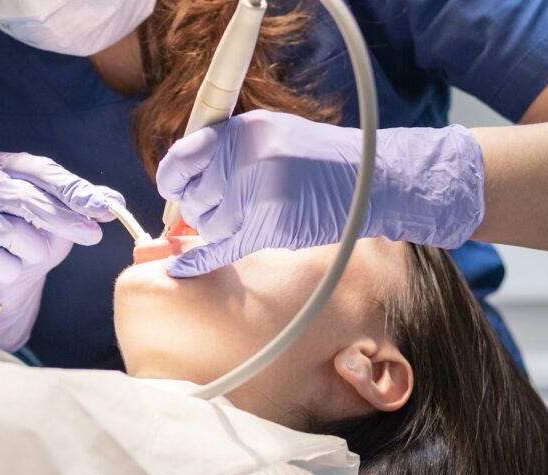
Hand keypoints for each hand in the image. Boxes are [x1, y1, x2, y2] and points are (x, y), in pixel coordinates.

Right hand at [0, 152, 123, 350]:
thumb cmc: (22, 237)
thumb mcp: (55, 218)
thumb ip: (81, 206)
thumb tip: (117, 203)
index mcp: (5, 164)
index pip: (44, 173)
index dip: (75, 190)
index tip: (103, 207)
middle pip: (28, 200)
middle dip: (65, 220)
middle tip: (93, 236)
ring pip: (12, 234)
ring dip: (32, 251)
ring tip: (28, 253)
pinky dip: (9, 270)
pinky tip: (3, 267)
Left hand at [156, 110, 485, 276]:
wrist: (372, 180)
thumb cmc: (322, 161)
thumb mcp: (274, 134)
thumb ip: (231, 149)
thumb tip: (188, 175)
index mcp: (244, 132)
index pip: (184, 157)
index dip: (174, 178)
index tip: (174, 189)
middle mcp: (246, 158)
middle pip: (193, 197)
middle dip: (200, 209)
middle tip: (222, 209)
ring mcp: (257, 193)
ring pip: (207, 225)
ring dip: (217, 230)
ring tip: (247, 220)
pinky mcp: (270, 226)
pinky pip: (220, 249)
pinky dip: (197, 262)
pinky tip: (181, 269)